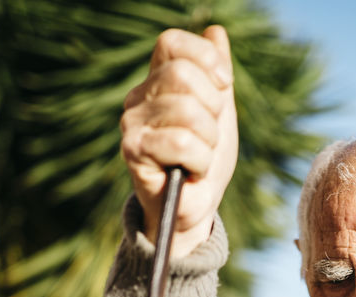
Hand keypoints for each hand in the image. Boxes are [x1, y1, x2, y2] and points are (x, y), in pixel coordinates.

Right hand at [120, 25, 237, 256]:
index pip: (172, 43)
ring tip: (199, 158)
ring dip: (209, 142)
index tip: (224, 85)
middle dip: (213, 109)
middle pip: (183, 75)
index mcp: (157, 81)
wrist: (195, 207)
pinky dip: (200, 161)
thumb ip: (216, 73)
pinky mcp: (133, 151)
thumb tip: (215, 30)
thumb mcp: (219, 113)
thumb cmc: (205, 160)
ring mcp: (131, 123)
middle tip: (209, 135)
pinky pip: (182, 143)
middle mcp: (138, 97)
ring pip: (188, 112)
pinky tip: (190, 172)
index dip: (205, 58)